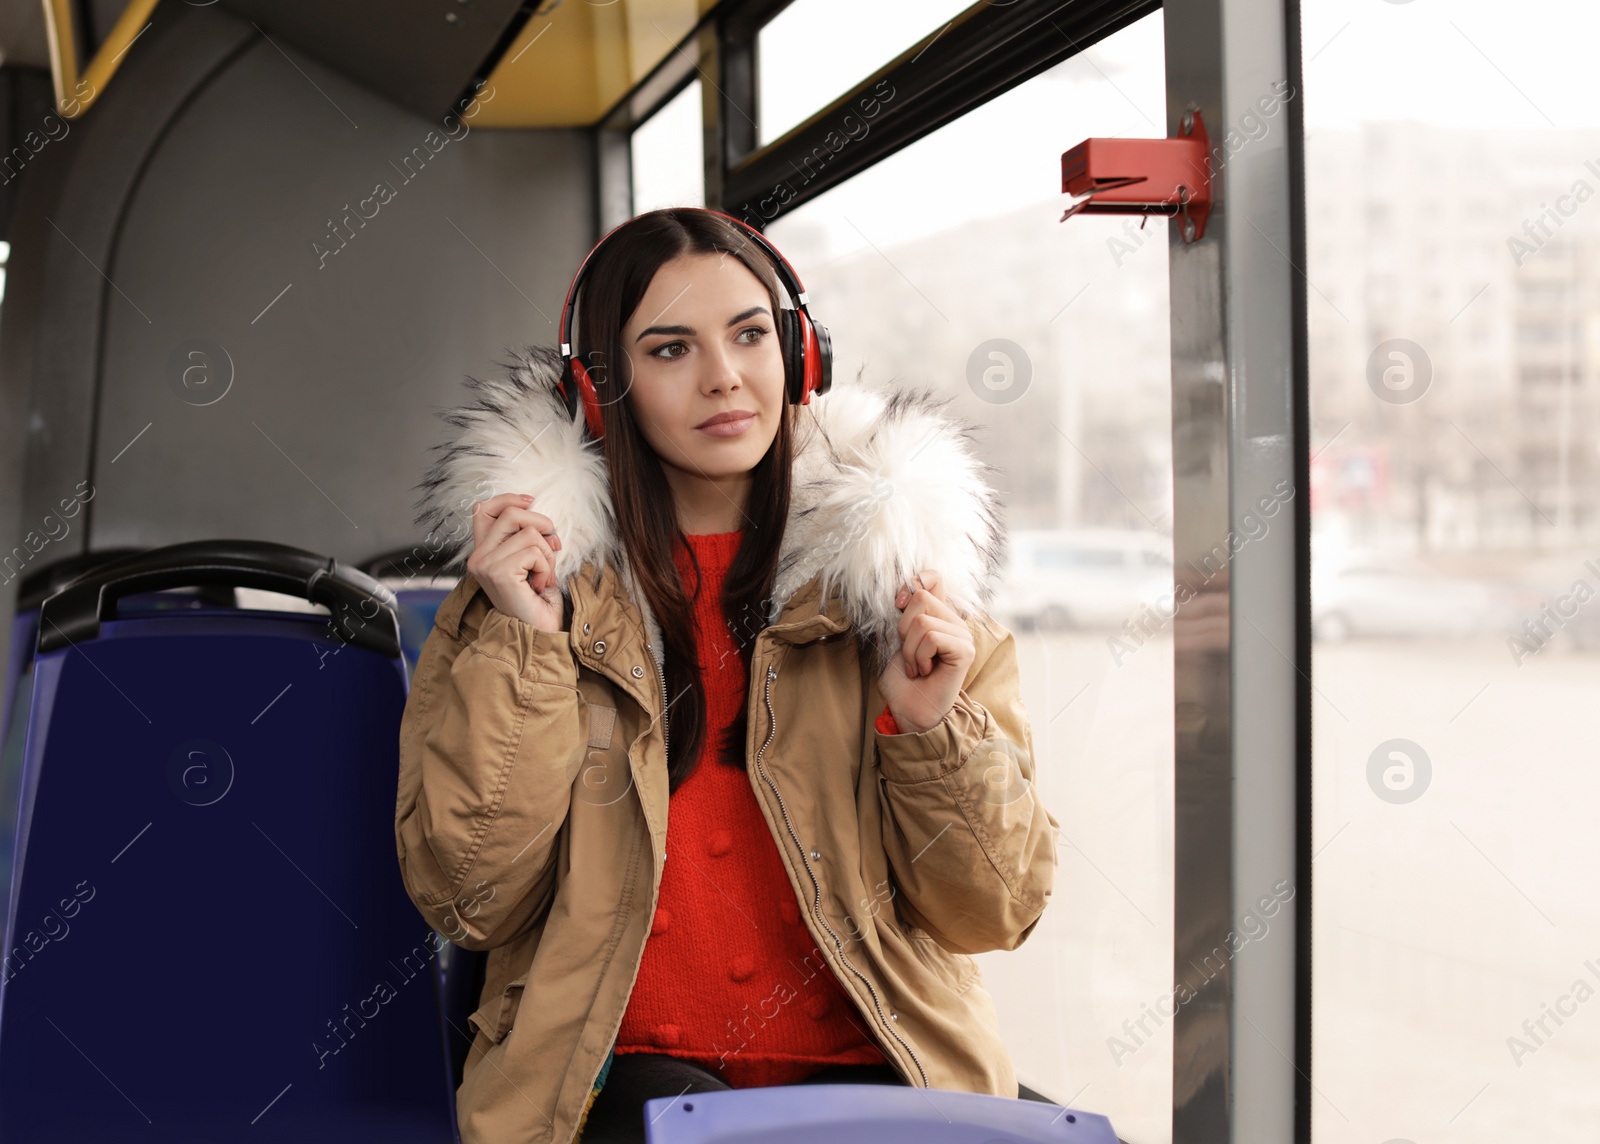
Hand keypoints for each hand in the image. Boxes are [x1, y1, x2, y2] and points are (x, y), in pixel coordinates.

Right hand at [465, 492, 564, 632]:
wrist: (536, 635)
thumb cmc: (537, 601)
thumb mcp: (530, 561)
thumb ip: (525, 538)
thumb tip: (538, 516)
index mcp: (483, 553)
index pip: (483, 509)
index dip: (508, 499)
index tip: (531, 501)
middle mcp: (478, 558)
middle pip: (511, 514)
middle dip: (541, 524)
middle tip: (553, 547)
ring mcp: (486, 565)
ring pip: (529, 533)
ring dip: (547, 554)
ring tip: (543, 575)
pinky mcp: (499, 573)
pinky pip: (534, 551)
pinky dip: (546, 567)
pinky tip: (539, 585)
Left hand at [876, 569, 975, 734]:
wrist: (909, 710)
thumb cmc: (902, 680)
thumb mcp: (893, 640)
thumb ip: (900, 615)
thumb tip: (902, 592)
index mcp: (938, 616)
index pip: (933, 578)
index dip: (912, 583)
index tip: (897, 605)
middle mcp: (954, 622)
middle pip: (921, 598)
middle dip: (903, 628)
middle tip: (908, 653)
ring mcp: (962, 635)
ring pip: (923, 621)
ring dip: (909, 649)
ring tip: (915, 666)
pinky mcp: (965, 650)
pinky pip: (932, 638)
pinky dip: (919, 656)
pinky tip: (924, 671)